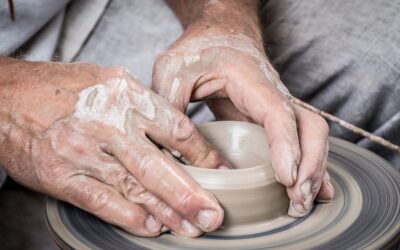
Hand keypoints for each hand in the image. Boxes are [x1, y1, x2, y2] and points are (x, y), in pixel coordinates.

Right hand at [0, 58, 226, 236]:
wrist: (10, 97)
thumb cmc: (67, 89)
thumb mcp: (112, 82)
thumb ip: (146, 108)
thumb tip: (180, 137)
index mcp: (126, 95)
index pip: (176, 129)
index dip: (203, 155)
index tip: (221, 171)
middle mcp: (107, 124)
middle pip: (158, 166)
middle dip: (190, 195)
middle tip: (213, 215)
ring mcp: (83, 153)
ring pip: (134, 188)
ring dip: (166, 212)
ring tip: (190, 227)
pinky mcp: (62, 177)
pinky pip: (102, 201)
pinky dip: (129, 216)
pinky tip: (152, 226)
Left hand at [152, 1, 333, 216]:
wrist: (218, 33)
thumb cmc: (198, 48)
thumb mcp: (173, 70)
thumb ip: (170, 105)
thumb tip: (170, 151)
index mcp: (250, 79)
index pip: (278, 113)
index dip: (286, 146)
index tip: (286, 178)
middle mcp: (273, 92)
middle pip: (309, 127)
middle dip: (311, 165)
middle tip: (297, 200)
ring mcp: (276, 105)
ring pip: (311, 135)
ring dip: (313, 170)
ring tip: (301, 203)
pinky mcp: (271, 118)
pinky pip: (299, 139)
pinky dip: (308, 164)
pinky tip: (308, 188)